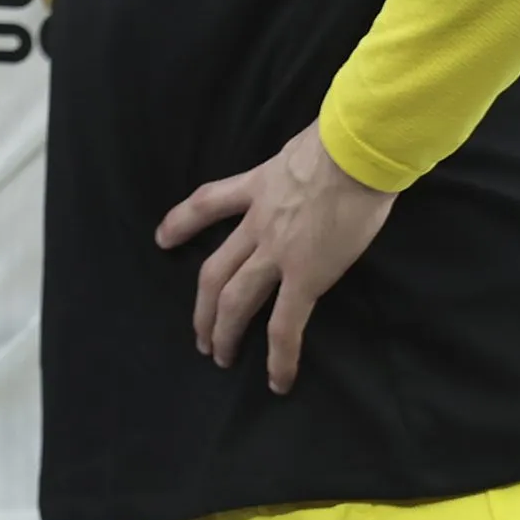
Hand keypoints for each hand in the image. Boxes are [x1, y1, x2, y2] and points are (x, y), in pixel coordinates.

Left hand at [157, 122, 395, 393]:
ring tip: (219, 357)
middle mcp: (257, 222)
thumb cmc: (345, 138)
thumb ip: (300, 165)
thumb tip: (318, 168)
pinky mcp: (305, 277)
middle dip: (201, 306)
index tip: (162, 238)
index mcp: (258, 186)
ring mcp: (277, 251)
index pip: (207, 203)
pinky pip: (285, 325)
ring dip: (223, 332)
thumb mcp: (306, 146)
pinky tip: (277, 380)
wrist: (357, 150)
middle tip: (198, 334)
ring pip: (234, 300)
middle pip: (213, 270)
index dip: (180, 222)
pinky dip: (279, 357)